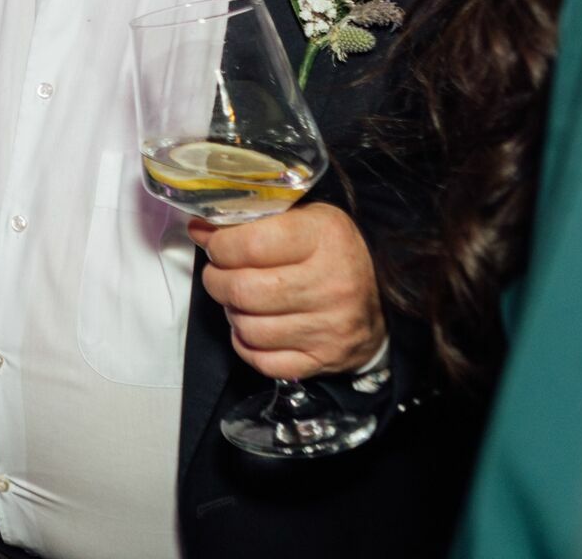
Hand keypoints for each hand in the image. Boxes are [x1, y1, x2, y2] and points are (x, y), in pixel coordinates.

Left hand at [191, 202, 386, 379]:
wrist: (383, 297)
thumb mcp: (301, 219)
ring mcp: (329, 327)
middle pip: (243, 290)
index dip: (220, 247)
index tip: (217, 246)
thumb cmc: (332, 251)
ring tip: (240, 300)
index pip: (250, 244)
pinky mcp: (324, 360)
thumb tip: (199, 229)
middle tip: (220, 275)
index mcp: (324, 238)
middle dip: (217, 282)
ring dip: (232, 314)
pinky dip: (247, 346)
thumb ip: (250, 221)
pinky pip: (263, 361)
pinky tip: (253, 328)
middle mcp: (330, 284)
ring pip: (248, 328)